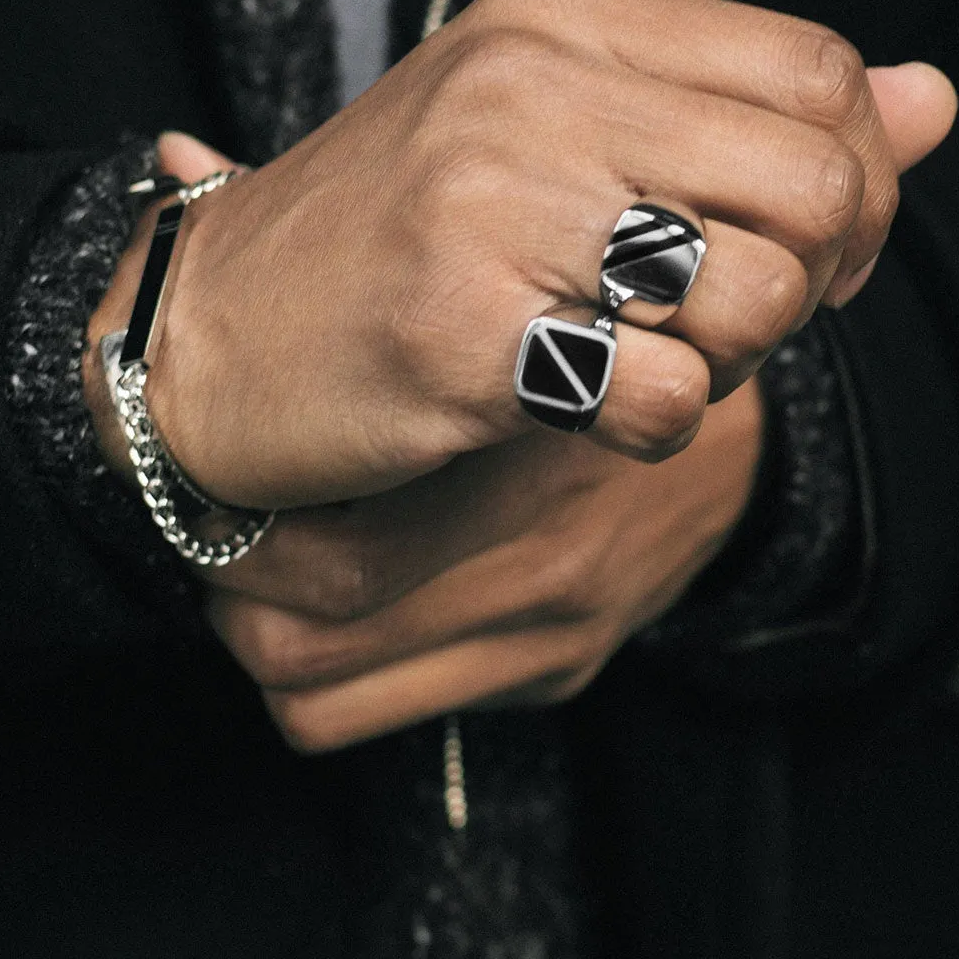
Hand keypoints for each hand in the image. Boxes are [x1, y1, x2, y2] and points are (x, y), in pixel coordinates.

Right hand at [88, 0, 955, 512]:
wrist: (212, 331)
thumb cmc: (403, 234)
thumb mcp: (570, 130)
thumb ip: (752, 110)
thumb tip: (940, 98)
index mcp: (567, 18)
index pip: (818, 73)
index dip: (858, 176)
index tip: (801, 244)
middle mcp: (535, 85)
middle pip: (816, 185)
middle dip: (808, 281)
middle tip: (724, 315)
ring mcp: (492, 202)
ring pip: (758, 295)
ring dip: (730, 360)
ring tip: (640, 354)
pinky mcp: (464, 328)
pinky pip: (668, 397)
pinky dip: (655, 426)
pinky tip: (583, 407)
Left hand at [205, 377, 765, 751]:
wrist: (745, 453)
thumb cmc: (615, 361)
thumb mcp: (533, 329)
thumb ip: (404, 333)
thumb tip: (228, 251)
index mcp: (527, 490)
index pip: (331, 572)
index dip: (237, 541)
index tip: (213, 485)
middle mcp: (532, 588)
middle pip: (306, 655)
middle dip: (230, 601)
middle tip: (222, 531)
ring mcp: (543, 647)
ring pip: (329, 708)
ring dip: (275, 644)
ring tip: (273, 571)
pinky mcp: (553, 676)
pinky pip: (400, 705)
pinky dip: (348, 665)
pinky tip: (365, 589)